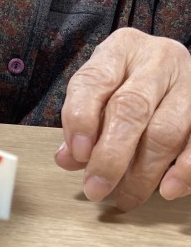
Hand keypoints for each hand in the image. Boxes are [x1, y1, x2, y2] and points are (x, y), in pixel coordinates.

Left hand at [56, 28, 190, 210]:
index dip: (82, 118)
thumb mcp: (102, 89)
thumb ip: (84, 121)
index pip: (95, 80)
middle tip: (97, 189)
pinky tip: (168, 189)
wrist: (174, 66)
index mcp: (121, 49)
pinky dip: (184, 171)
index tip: (77, 154)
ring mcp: (189, 81)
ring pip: (167, 130)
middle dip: (111, 155)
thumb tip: (68, 159)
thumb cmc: (130, 80)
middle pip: (132, 108)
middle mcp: (158, 59)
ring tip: (127, 197)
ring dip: (144, 172)